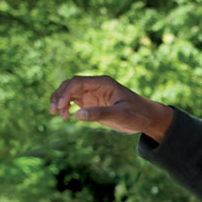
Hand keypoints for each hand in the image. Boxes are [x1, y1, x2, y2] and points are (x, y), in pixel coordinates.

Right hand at [49, 75, 173, 141]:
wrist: (147, 118)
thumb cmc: (137, 114)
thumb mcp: (120, 115)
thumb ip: (99, 114)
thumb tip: (77, 115)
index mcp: (102, 83)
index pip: (77, 83)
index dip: (66, 93)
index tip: (61, 107)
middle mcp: (95, 86)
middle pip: (70, 86)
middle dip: (59, 96)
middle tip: (54, 112)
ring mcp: (93, 94)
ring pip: (69, 93)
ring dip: (60, 101)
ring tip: (58, 116)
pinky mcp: (92, 103)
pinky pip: (74, 101)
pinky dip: (66, 107)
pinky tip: (65, 117)